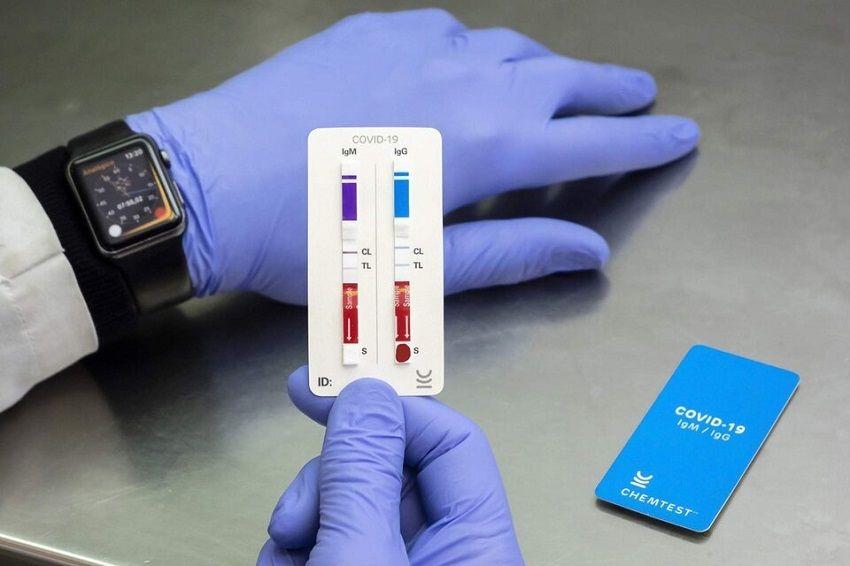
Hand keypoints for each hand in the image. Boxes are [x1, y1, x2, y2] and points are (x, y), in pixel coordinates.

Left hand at [127, 9, 698, 303]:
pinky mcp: (375, 28)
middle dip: (612, 89)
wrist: (211, 181)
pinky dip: (476, 49)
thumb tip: (589, 252)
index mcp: (489, 148)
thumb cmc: (315, 243)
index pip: (594, 142)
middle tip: (641, 96)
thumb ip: (512, 253)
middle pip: (566, 77)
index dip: (645, 143)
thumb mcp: (420, 269)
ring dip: (547, 67)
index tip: (682, 134)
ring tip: (563, 83)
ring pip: (510, 46)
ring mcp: (422, 46)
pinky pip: (448, 29)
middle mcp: (470, 82)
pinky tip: (467, 63)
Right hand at [256, 366, 522, 564]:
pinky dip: (296, 551)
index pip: (451, 442)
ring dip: (305, 520)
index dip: (394, 408)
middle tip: (297, 510)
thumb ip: (363, 477)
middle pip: (388, 472)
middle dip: (331, 479)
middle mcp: (442, 555)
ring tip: (285, 552)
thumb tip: (366, 398)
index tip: (333, 386)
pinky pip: (328, 543)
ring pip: (349, 507)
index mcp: (475, 545)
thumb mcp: (361, 559)